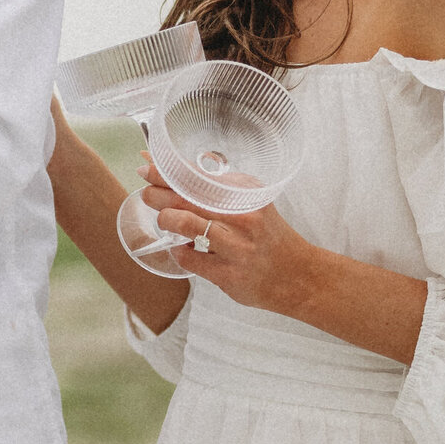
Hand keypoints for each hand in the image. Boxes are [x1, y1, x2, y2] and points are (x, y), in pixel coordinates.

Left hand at [138, 175, 317, 314]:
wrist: (299, 277)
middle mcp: (243, 217)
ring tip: (165, 219)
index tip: (146, 166)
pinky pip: (189, 259)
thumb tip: (180, 171)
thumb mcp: (253, 203)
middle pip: (188, 197)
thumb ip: (222, 189)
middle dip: (158, 193)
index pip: (199, 176)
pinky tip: (181, 247)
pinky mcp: (229, 275)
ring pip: (186, 224)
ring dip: (167, 220)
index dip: (167, 170)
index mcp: (247, 195)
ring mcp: (236, 247)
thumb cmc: (269, 237)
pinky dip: (178, 251)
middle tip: (147, 193)